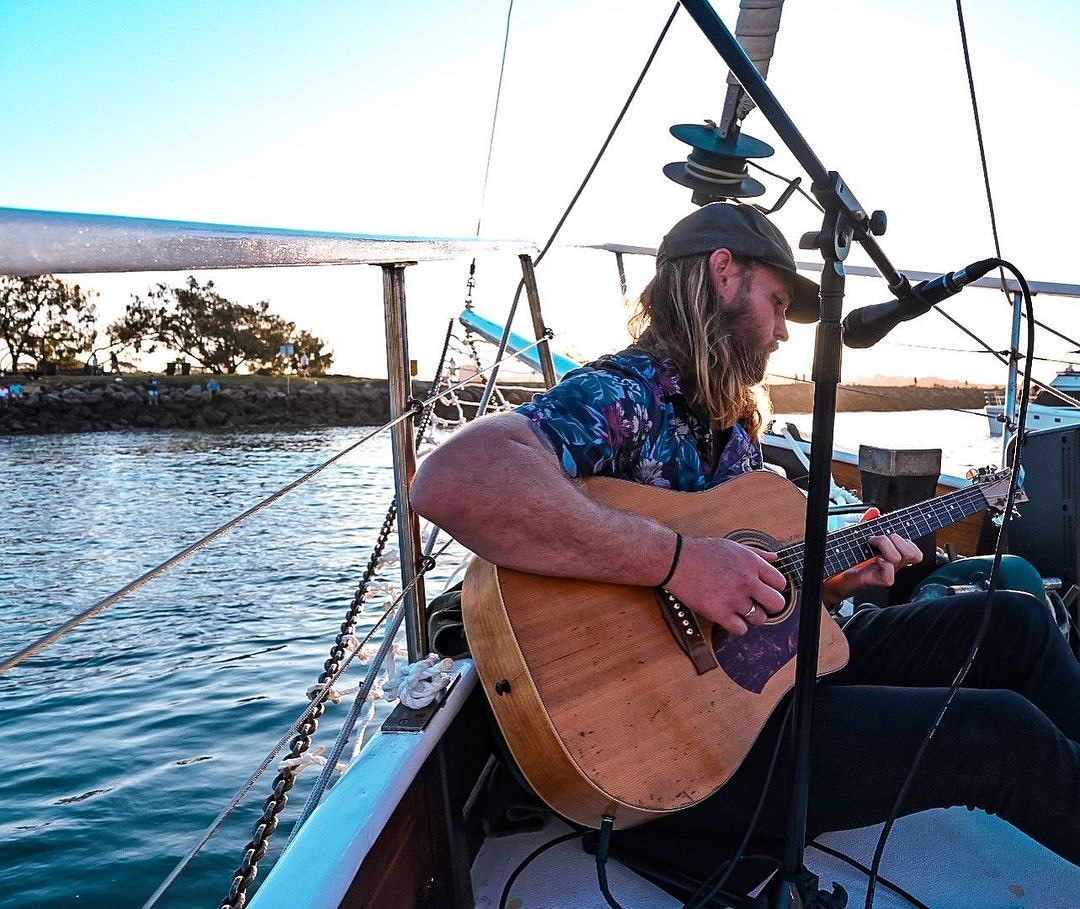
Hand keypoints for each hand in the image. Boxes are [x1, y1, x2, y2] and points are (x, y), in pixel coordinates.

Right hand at [665, 536, 787, 636]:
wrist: (676, 560)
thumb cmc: (702, 552)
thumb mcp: (733, 546)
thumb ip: (757, 554)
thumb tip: (775, 558)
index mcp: (751, 563)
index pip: (780, 583)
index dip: (773, 588)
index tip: (765, 590)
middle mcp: (746, 580)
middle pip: (777, 604)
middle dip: (769, 605)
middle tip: (758, 603)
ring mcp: (733, 598)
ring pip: (760, 619)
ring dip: (751, 616)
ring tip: (739, 609)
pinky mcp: (719, 612)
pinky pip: (741, 629)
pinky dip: (736, 626)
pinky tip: (729, 616)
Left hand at [823, 507, 922, 602]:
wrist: (834, 575)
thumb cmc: (848, 557)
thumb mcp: (859, 536)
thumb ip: (868, 523)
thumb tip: (875, 511)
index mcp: (893, 554)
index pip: (915, 551)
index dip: (908, 541)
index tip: (890, 533)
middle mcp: (893, 565)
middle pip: (914, 554)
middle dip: (896, 539)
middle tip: (877, 540)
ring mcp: (886, 573)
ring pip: (901, 559)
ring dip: (887, 547)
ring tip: (872, 547)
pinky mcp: (876, 582)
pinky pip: (889, 577)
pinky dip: (883, 565)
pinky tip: (874, 561)